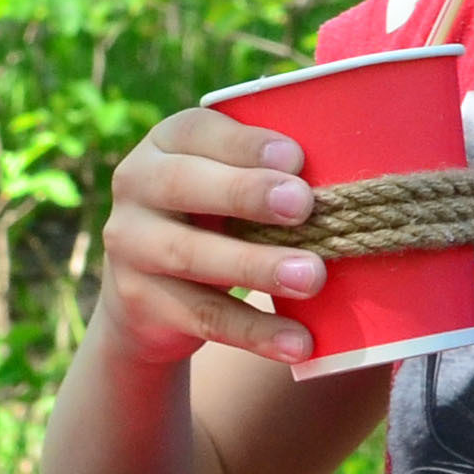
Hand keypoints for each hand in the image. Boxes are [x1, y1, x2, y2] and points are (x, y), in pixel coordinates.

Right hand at [97, 109, 321, 368]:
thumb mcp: (229, 183)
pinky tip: (297, 342)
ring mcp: (130, 247)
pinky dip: (255, 332)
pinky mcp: (140, 303)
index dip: (245, 143)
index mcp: (164, 143)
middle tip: (304, 206)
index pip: (197, 131)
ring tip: (312, 277)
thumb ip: (268, 173)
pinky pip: (203, 317)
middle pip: (183, 184)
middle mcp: (136, 186)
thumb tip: (343, 177)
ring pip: (192, 256)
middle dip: (246, 193)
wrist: (148, 294)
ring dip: (257, 266)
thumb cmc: (215, 216)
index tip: (296, 157)